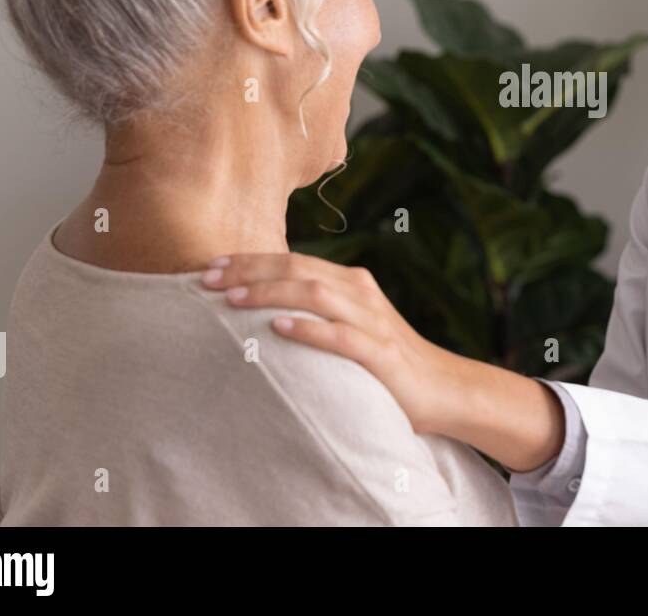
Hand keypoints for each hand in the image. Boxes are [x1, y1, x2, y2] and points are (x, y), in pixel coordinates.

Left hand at [201, 253, 456, 434]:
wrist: (441, 387)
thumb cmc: (384, 360)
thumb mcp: (350, 324)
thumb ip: (317, 310)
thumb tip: (261, 307)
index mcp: (351, 282)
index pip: (293, 261)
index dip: (249, 261)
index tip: (209, 267)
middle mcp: (360, 293)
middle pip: (299, 270)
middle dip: (249, 272)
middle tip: (206, 280)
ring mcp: (372, 321)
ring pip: (316, 295)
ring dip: (270, 294)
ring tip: (232, 300)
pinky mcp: (381, 353)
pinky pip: (341, 336)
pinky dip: (308, 329)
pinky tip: (279, 328)